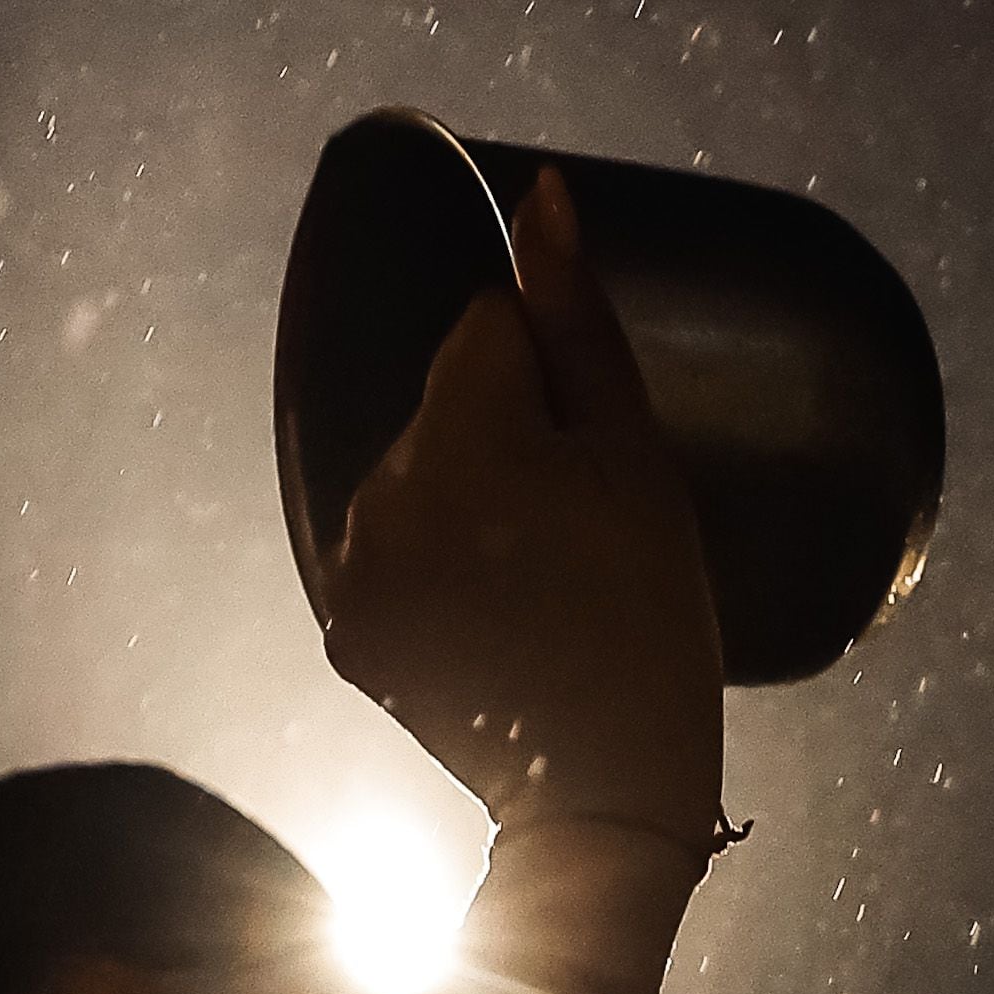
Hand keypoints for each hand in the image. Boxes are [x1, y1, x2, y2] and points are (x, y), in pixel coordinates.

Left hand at [322, 165, 723, 853]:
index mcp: (462, 432)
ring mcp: (354, 565)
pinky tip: (492, 624)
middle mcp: (383, 488)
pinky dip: (433, 573)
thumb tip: (542, 199)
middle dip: (503, 444)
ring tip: (537, 587)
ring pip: (411, 477)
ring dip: (465, 506)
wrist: (606, 795)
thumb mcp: (637, 461)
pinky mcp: (345, 625)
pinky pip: (384, 553)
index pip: (485, 328)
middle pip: (441, 404)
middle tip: (576, 541)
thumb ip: (576, 323)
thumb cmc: (649, 621)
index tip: (592, 463)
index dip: (552, 383)